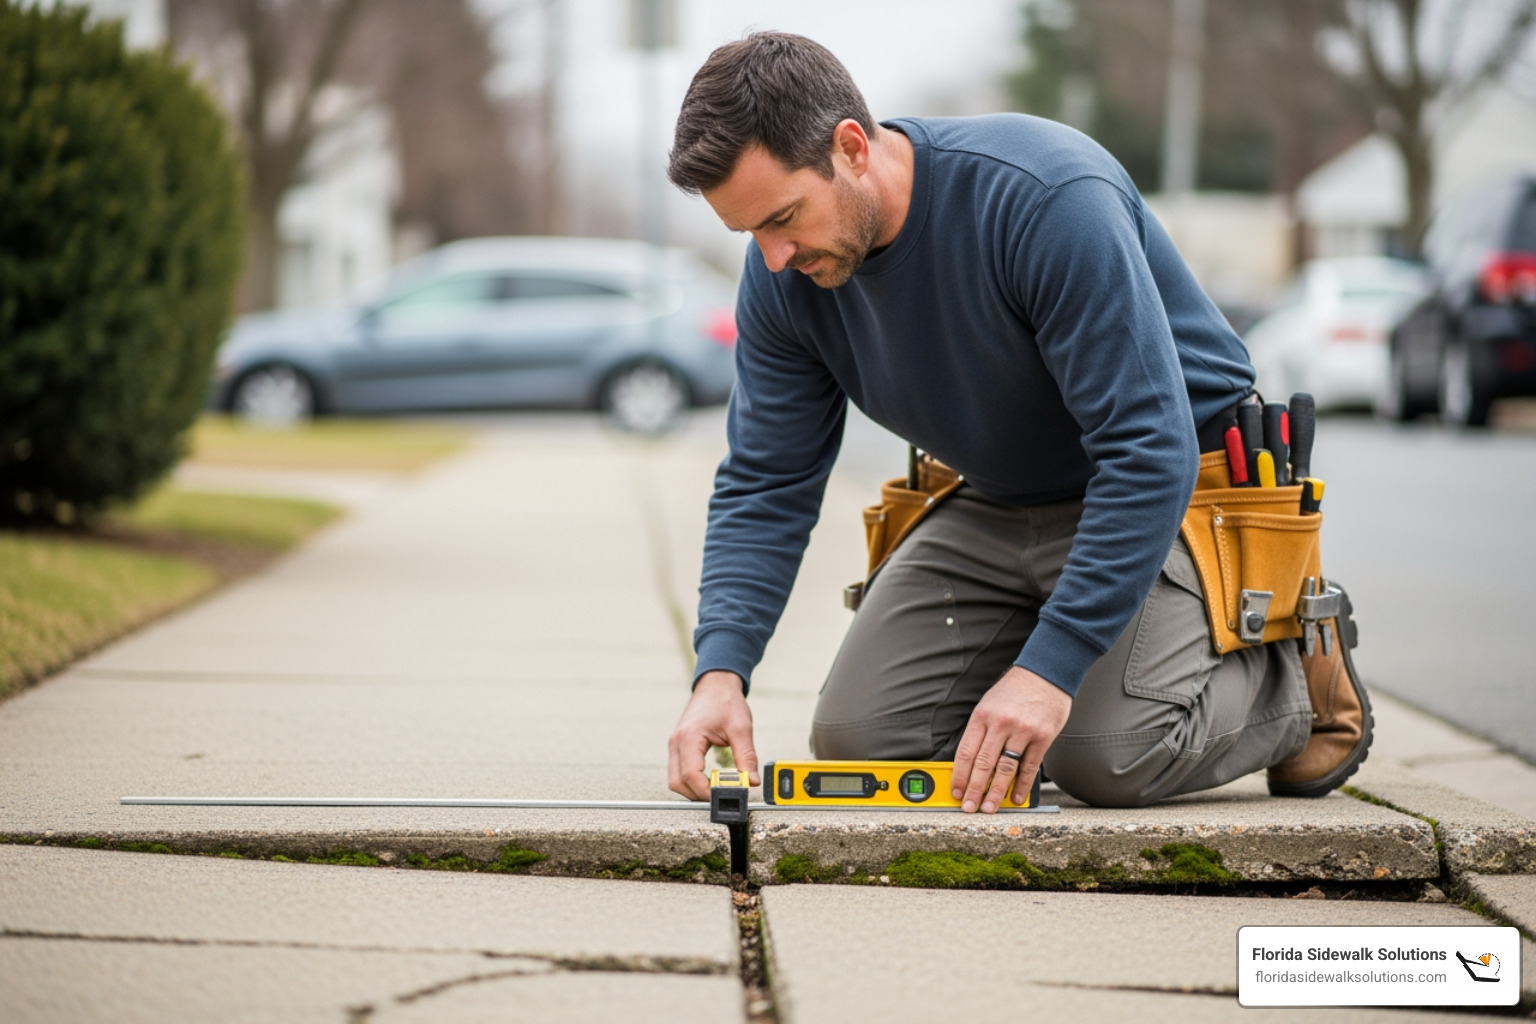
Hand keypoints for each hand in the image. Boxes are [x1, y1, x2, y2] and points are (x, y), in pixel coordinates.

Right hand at [667, 670, 759, 800]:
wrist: (715, 684)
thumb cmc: (726, 701)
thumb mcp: (741, 728)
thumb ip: (746, 757)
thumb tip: (751, 782)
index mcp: (689, 737)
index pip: (690, 775)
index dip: (706, 791)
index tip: (724, 795)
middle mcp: (677, 743)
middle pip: (677, 783)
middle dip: (698, 795)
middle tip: (721, 795)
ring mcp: (675, 745)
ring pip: (676, 780)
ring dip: (694, 790)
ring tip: (717, 788)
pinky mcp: (679, 747)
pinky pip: (679, 772)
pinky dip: (692, 781)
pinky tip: (710, 780)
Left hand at [951, 666, 1071, 812]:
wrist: (1045, 672)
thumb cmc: (1015, 689)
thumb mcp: (989, 703)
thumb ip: (982, 731)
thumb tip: (973, 763)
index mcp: (982, 715)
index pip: (966, 752)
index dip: (959, 776)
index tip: (956, 791)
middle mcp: (1000, 724)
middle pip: (983, 764)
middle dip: (974, 789)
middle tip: (969, 807)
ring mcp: (1022, 731)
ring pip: (1005, 768)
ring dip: (996, 792)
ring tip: (989, 807)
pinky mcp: (1043, 737)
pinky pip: (1029, 766)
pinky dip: (1022, 785)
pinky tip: (1016, 797)